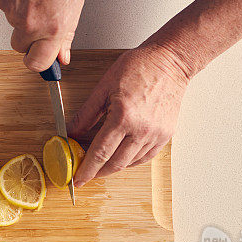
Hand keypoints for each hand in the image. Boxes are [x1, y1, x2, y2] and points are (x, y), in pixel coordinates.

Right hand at [0, 0, 83, 71]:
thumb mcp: (73, 5)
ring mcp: (11, 9)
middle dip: (27, 38)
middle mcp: (29, 22)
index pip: (37, 63)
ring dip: (21, 11)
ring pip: (12, 21)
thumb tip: (62, 56)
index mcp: (51, 28)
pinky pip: (4, 3)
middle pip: (20, 45)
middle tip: (38, 20)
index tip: (40, 62)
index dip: (37, 64)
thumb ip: (66, 35)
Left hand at [68, 46, 188, 185]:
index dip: (86, 169)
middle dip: (98, 173)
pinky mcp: (166, 135)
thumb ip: (85, 114)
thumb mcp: (104, 87)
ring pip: (130, 163)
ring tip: (102, 165)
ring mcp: (156, 134)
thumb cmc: (139, 67)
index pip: (100, 153)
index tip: (77, 180)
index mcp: (123, 116)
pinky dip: (131, 161)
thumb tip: (71, 132)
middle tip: (87, 174)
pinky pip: (145, 157)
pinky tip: (121, 158)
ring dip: (113, 167)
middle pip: (115, 164)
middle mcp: (141, 129)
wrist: (170, 61)